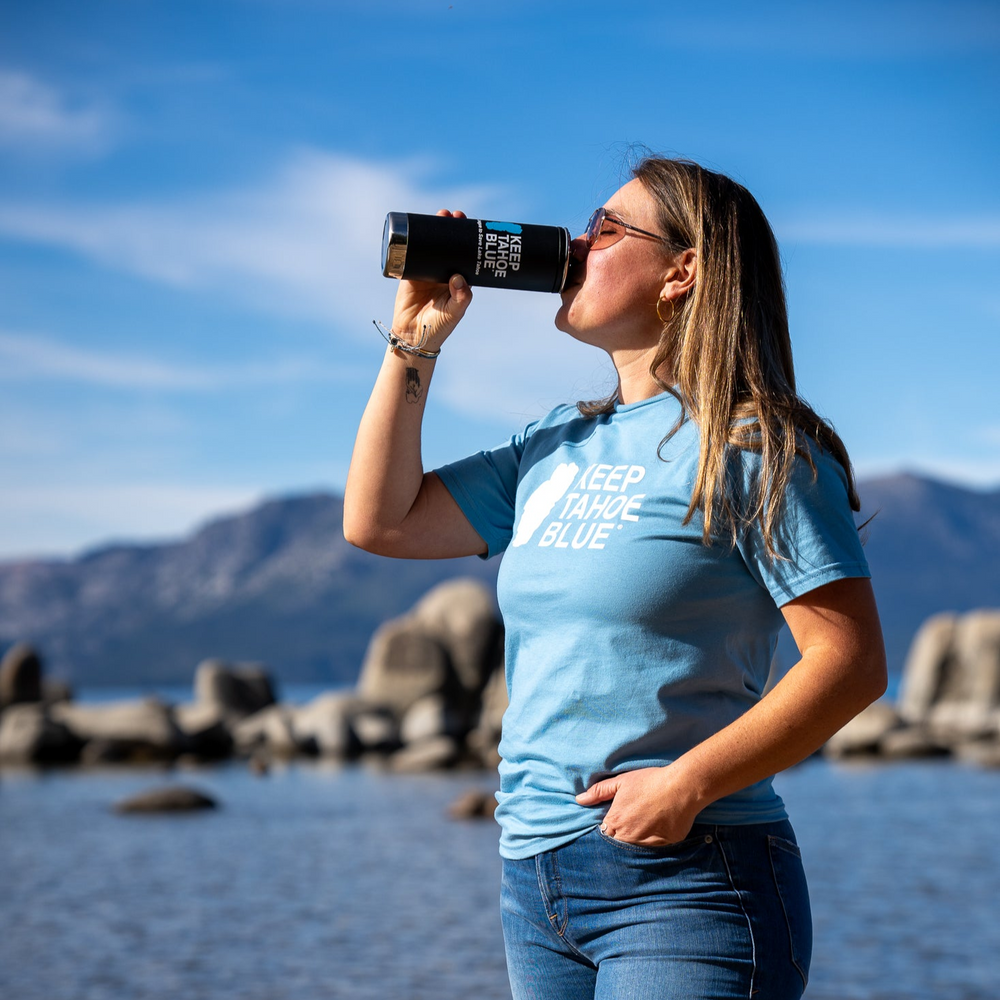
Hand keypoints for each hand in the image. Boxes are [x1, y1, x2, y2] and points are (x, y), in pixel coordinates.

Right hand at [391, 210, 473, 350]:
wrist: (414, 336)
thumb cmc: (439, 326)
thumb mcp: (454, 312)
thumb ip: (461, 297)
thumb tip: (458, 277)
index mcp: (458, 279)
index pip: (465, 254)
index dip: (467, 239)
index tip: (469, 225)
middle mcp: (443, 272)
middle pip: (448, 245)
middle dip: (450, 228)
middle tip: (453, 215)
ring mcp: (426, 271)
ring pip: (431, 246)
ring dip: (433, 230)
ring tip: (439, 215)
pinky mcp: (410, 272)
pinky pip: (412, 253)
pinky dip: (413, 241)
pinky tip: (415, 228)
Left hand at [575, 766, 702, 846]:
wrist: (681, 787)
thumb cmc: (650, 782)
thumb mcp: (621, 782)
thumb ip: (599, 791)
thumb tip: (580, 800)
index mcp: (616, 821)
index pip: (604, 834)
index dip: (609, 828)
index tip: (615, 822)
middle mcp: (629, 836)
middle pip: (618, 844)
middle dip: (620, 837)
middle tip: (631, 825)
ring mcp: (646, 843)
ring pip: (634, 849)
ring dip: (635, 842)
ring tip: (644, 828)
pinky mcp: (663, 847)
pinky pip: (653, 851)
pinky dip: (652, 844)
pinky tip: (656, 831)